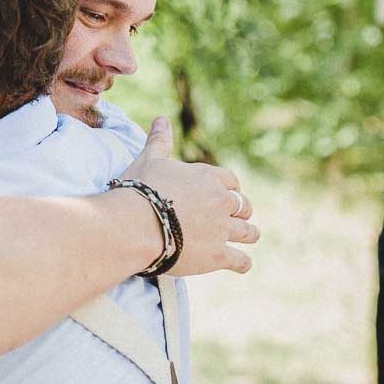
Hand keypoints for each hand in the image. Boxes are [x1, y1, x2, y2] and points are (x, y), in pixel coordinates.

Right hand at [121, 117, 258, 276]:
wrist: (134, 225)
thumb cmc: (139, 190)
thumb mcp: (149, 160)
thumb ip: (160, 141)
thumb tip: (161, 119)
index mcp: (208, 178)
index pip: (231, 181)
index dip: (229, 189)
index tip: (226, 195)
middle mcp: (221, 202)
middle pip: (243, 206)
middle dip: (241, 212)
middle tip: (235, 219)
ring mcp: (222, 230)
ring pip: (249, 232)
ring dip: (248, 234)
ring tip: (246, 238)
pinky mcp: (218, 256)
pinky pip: (242, 261)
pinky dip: (243, 263)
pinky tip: (241, 265)